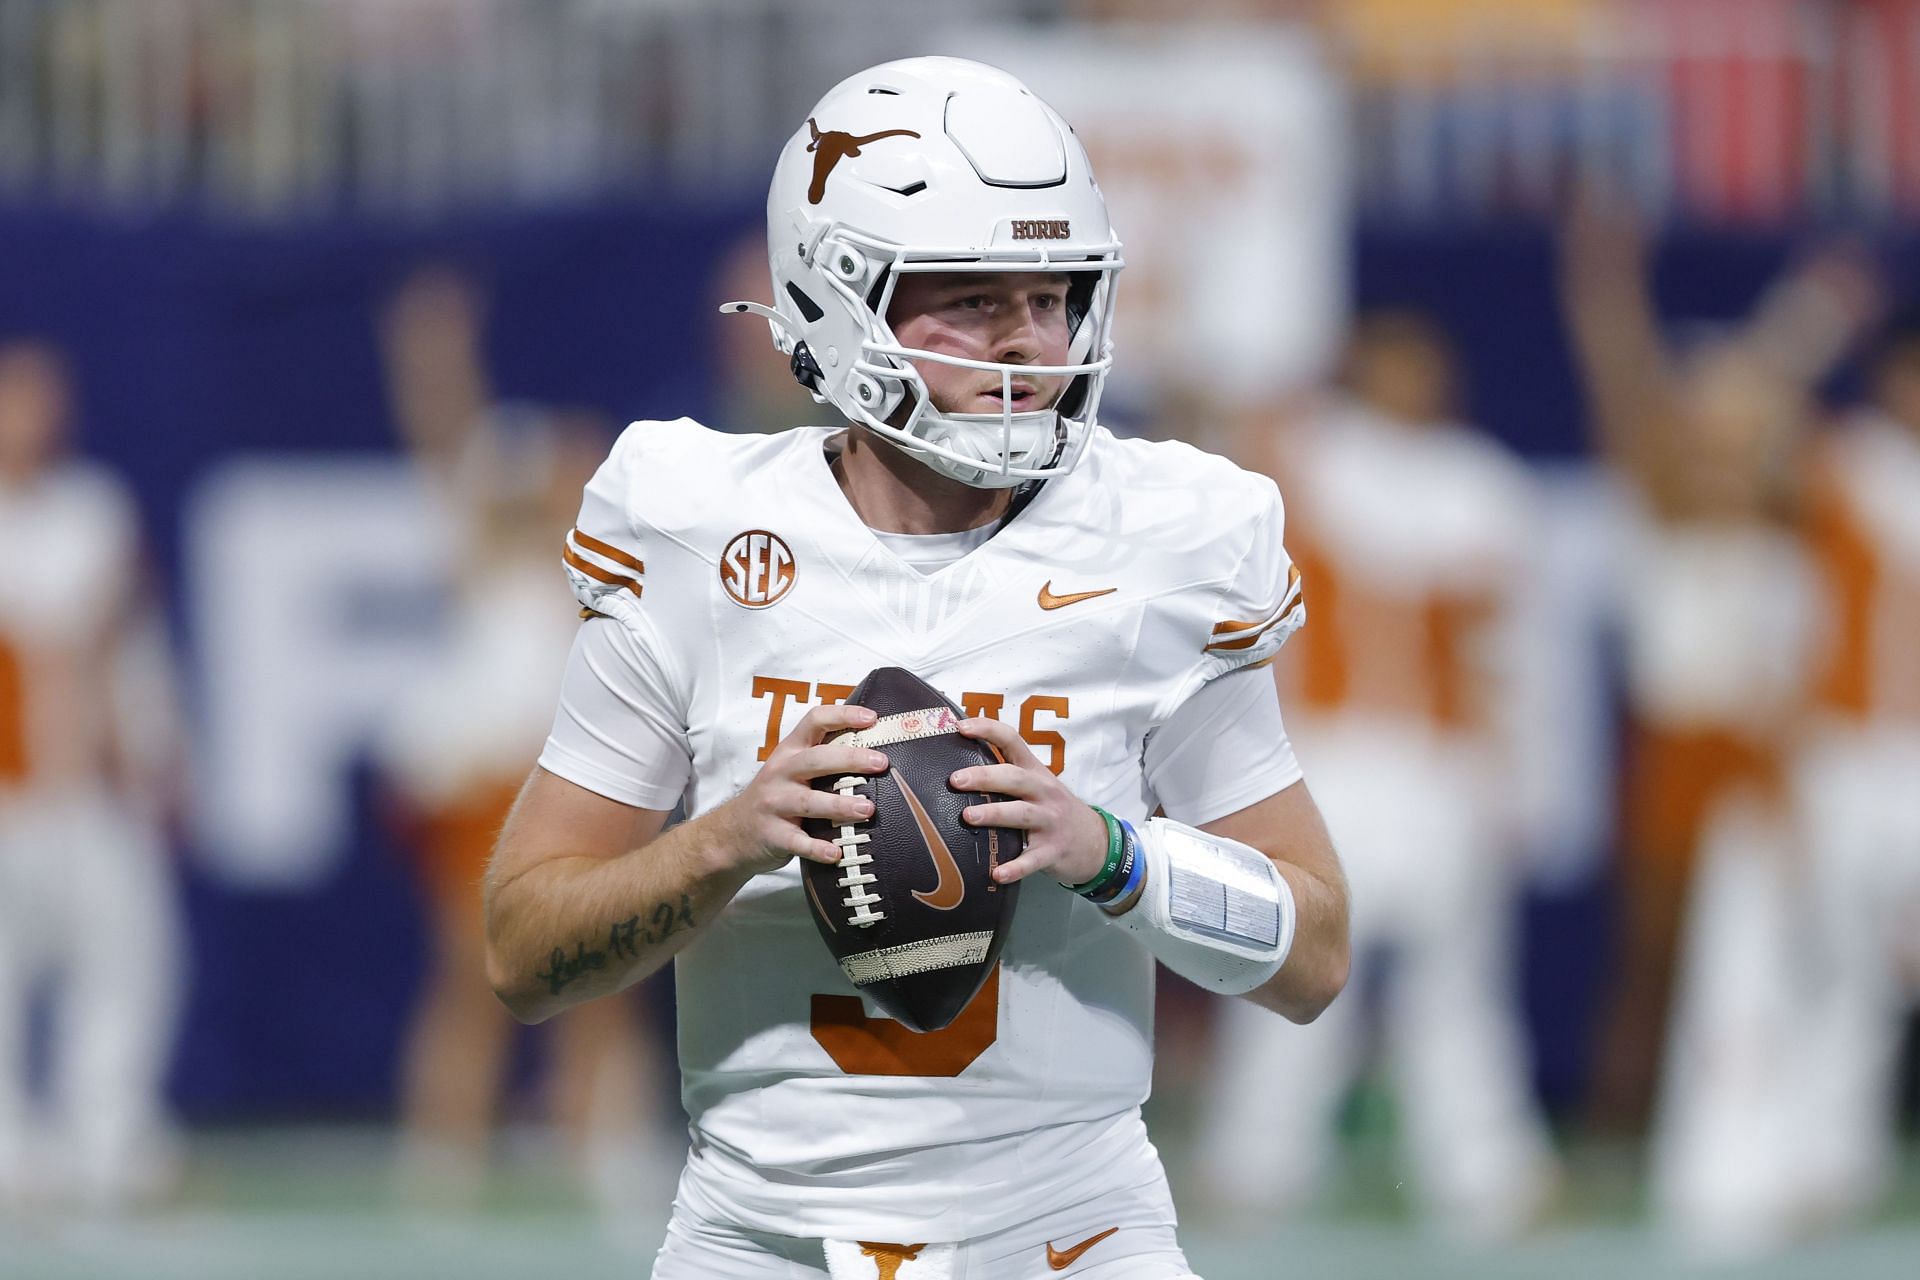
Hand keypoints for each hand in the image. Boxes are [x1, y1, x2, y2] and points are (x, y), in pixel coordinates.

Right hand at [713, 703, 887, 872]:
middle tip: (881, 763)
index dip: (843, 715)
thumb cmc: (776, 797)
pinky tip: (836, 854)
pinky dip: (817, 849)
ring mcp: (774, 804)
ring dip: (840, 805)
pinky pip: (797, 842)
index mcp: (789, 751)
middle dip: (850, 759)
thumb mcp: (790, 770)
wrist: (732, 833)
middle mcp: (780, 773)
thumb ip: (821, 759)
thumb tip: (874, 751)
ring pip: (808, 802)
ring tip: (867, 809)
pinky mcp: (773, 835)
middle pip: (816, 759)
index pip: (814, 721)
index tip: (872, 718)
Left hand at [951, 717, 1109, 886]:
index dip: (988, 730)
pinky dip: (1015, 867)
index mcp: (1035, 772)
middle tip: (955, 780)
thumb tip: (959, 767)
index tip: (961, 727)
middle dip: (984, 777)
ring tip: (968, 817)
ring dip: (994, 814)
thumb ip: (1008, 776)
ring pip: (1021, 814)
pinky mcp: (1053, 851)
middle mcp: (1044, 792)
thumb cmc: (1053, 810)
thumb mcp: (1038, 786)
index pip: (1012, 740)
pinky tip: (996, 873)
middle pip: (1014, 778)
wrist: (1096, 842)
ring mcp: (1050, 822)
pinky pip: (1032, 860)